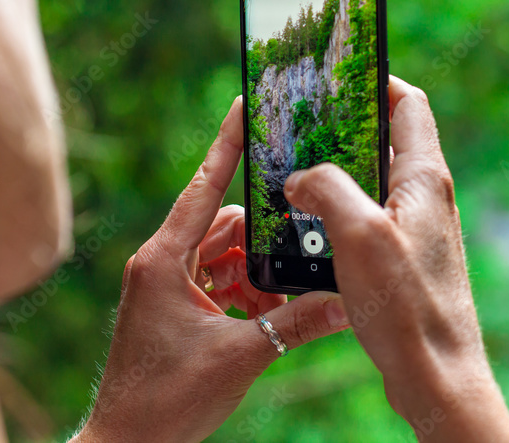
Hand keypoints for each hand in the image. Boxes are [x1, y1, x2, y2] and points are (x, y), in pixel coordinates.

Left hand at [73, 97, 349, 442]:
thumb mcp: (240, 356)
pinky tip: (266, 309)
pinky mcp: (170, 306)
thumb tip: (348, 303)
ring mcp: (164, 285)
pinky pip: (213, 277)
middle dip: (262, 234)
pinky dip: (241, 286)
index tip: (246, 105)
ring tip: (285, 288)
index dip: (228, 145)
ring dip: (254, 265)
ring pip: (220, 252)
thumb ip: (295, 324)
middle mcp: (160, 263)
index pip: (204, 188)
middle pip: (222, 222)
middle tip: (300, 238)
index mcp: (164, 260)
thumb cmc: (165, 402)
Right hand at [284, 76, 508, 441]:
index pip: (408, 105)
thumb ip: (327, 189)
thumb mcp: (359, 235)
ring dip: (335, 176)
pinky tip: (306, 228)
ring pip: (371, 182)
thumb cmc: (407, 306)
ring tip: (292, 177)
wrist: (437, 376)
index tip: (338, 74)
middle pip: (385, 140)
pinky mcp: (403, 258)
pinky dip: (337, 213)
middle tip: (299, 127)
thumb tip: (301, 175)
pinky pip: (366, 219)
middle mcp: (425, 197)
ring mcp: (415, 229)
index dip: (377, 81)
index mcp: (424, 177)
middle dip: (342, 129)